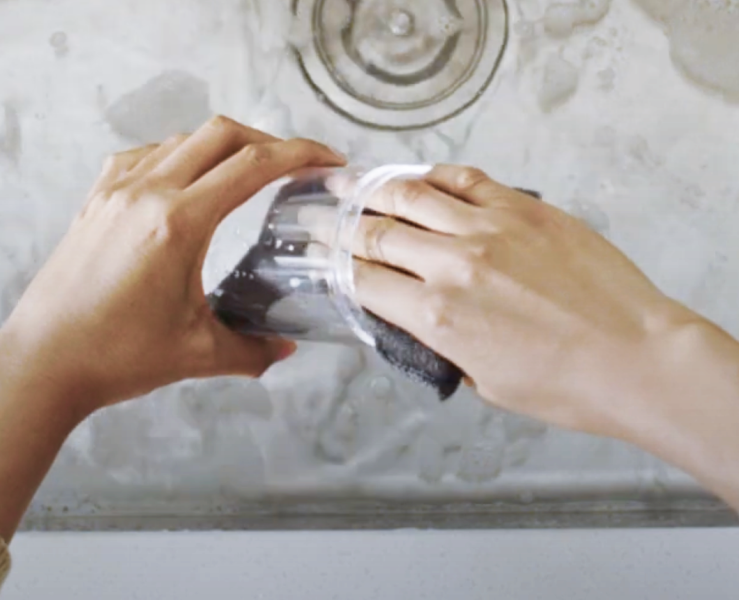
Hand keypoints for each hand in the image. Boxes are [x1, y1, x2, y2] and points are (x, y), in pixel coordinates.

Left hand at [0, 116, 344, 413]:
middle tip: (296, 165)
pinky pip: (145, 154)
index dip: (300, 155)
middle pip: (221, 134)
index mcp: (178, 223)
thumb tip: (284, 348)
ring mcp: (115, 191)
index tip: (328, 160)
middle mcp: (146, 192)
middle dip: (269, 142)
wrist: (42, 363)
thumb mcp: (198, 354)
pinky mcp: (95, 200)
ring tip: (249, 173)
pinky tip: (187, 180)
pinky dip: (180, 154)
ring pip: (183, 139)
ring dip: (224, 146)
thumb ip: (253, 350)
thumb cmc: (116, 357)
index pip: (252, 166)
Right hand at [340, 165, 697, 436]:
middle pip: (376, 231)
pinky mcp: (525, 208)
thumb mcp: (481, 381)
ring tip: (349, 179)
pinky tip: (419, 177)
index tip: (317, 252)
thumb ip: (438, 342)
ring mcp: (490, 228)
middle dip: (338, 223)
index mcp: (436, 316)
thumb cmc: (562, 385)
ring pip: (412, 194)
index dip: (332, 263)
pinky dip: (434, 175)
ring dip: (372, 187)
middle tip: (319, 214)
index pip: (362, 278)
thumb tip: (414, 317)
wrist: (634, 358)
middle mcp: (453, 264)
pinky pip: (467, 179)